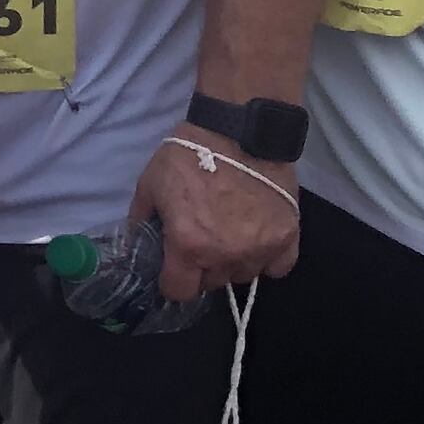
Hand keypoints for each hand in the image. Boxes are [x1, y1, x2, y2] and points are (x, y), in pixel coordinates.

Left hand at [133, 129, 300, 300]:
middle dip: (203, 268)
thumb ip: (142, 220)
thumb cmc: (189, 156)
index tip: (173, 267)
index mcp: (189, 245)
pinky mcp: (288, 237)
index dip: (172, 282)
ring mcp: (261, 248)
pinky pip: (278, 267)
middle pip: (212, 283)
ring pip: (243, 275)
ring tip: (230, 234)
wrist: (239, 132)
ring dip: (234, 262)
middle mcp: (226, 255)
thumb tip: (135, 243)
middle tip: (202, 241)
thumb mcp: (150, 185)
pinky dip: (268, 259)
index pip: (179, 292)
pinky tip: (257, 240)